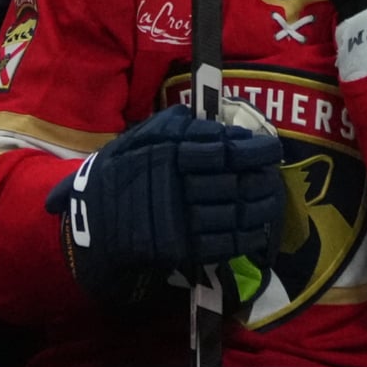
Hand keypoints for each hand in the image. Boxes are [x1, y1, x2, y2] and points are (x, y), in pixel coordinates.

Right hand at [45, 104, 282, 297]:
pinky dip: (246, 238)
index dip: (251, 150)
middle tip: (274, 174)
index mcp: (168, 154)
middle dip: (261, 179)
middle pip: (233, 182)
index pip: (221, 150)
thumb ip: (171, 126)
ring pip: (234, 213)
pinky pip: (223, 243)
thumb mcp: (137, 139)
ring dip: (260, 208)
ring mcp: (180, 220)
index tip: (271, 147)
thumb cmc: (118, 174)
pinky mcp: (182, 249)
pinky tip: (259, 230)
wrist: (92, 222)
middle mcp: (177, 185)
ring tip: (273, 200)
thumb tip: (206, 118)